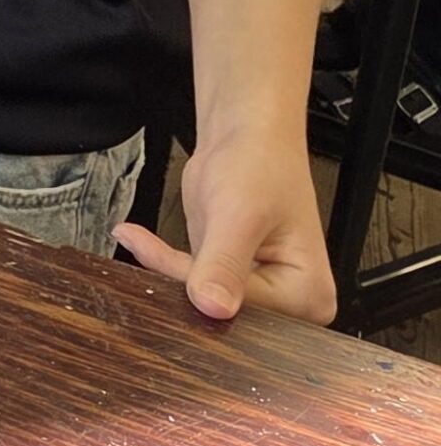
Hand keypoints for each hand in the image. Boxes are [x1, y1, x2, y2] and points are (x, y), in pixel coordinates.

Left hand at [116, 122, 334, 323]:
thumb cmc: (260, 163)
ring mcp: (259, 289)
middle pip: (226, 310)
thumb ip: (224, 262)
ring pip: (203, 297)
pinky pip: (193, 279)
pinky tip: (140, 239)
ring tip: (137, 239)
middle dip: (182, 286)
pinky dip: (165, 260)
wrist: (246, 134)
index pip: (247, 310)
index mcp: (310, 296)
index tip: (160, 263)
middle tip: (141, 250)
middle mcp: (291, 302)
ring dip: (167, 270)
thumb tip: (212, 306)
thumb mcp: (239, 212)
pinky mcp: (230, 274)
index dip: (202, 289)